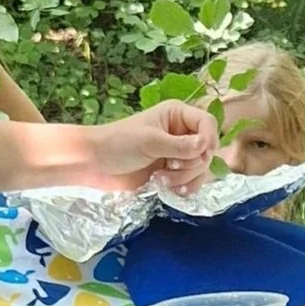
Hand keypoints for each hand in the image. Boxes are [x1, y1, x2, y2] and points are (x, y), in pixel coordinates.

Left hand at [81, 101, 216, 193]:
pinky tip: (171, 190)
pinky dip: (185, 187)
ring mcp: (177, 153)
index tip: (200, 154)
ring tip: (164, 180)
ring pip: (201, 168)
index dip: (209, 139)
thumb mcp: (150, 142)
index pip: (207, 123)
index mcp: (177, 115)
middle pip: (207, 149)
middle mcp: (181, 132)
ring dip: (187, 178)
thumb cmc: (118, 143)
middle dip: (192, 164)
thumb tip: (205, 146)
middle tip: (170, 168)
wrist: (95, 163)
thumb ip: (179, 145)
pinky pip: (191, 180)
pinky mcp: (171, 171)